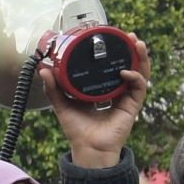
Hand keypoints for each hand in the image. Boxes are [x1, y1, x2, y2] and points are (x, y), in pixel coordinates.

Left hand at [40, 36, 150, 167]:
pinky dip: (135, 78)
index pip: (110, 66)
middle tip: (128, 35)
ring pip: (139, 73)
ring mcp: (126, 97)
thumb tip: (43, 69)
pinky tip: (126, 73)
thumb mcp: (62, 105)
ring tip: (137, 43)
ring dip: (141, 57)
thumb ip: (53, 88)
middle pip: (129, 65)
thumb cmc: (77, 130)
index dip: (113, 52)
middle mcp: (116, 91)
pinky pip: (139, 88)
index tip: (109, 38)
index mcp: (102, 89)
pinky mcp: (133, 106)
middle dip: (131, 49)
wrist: (88, 148)